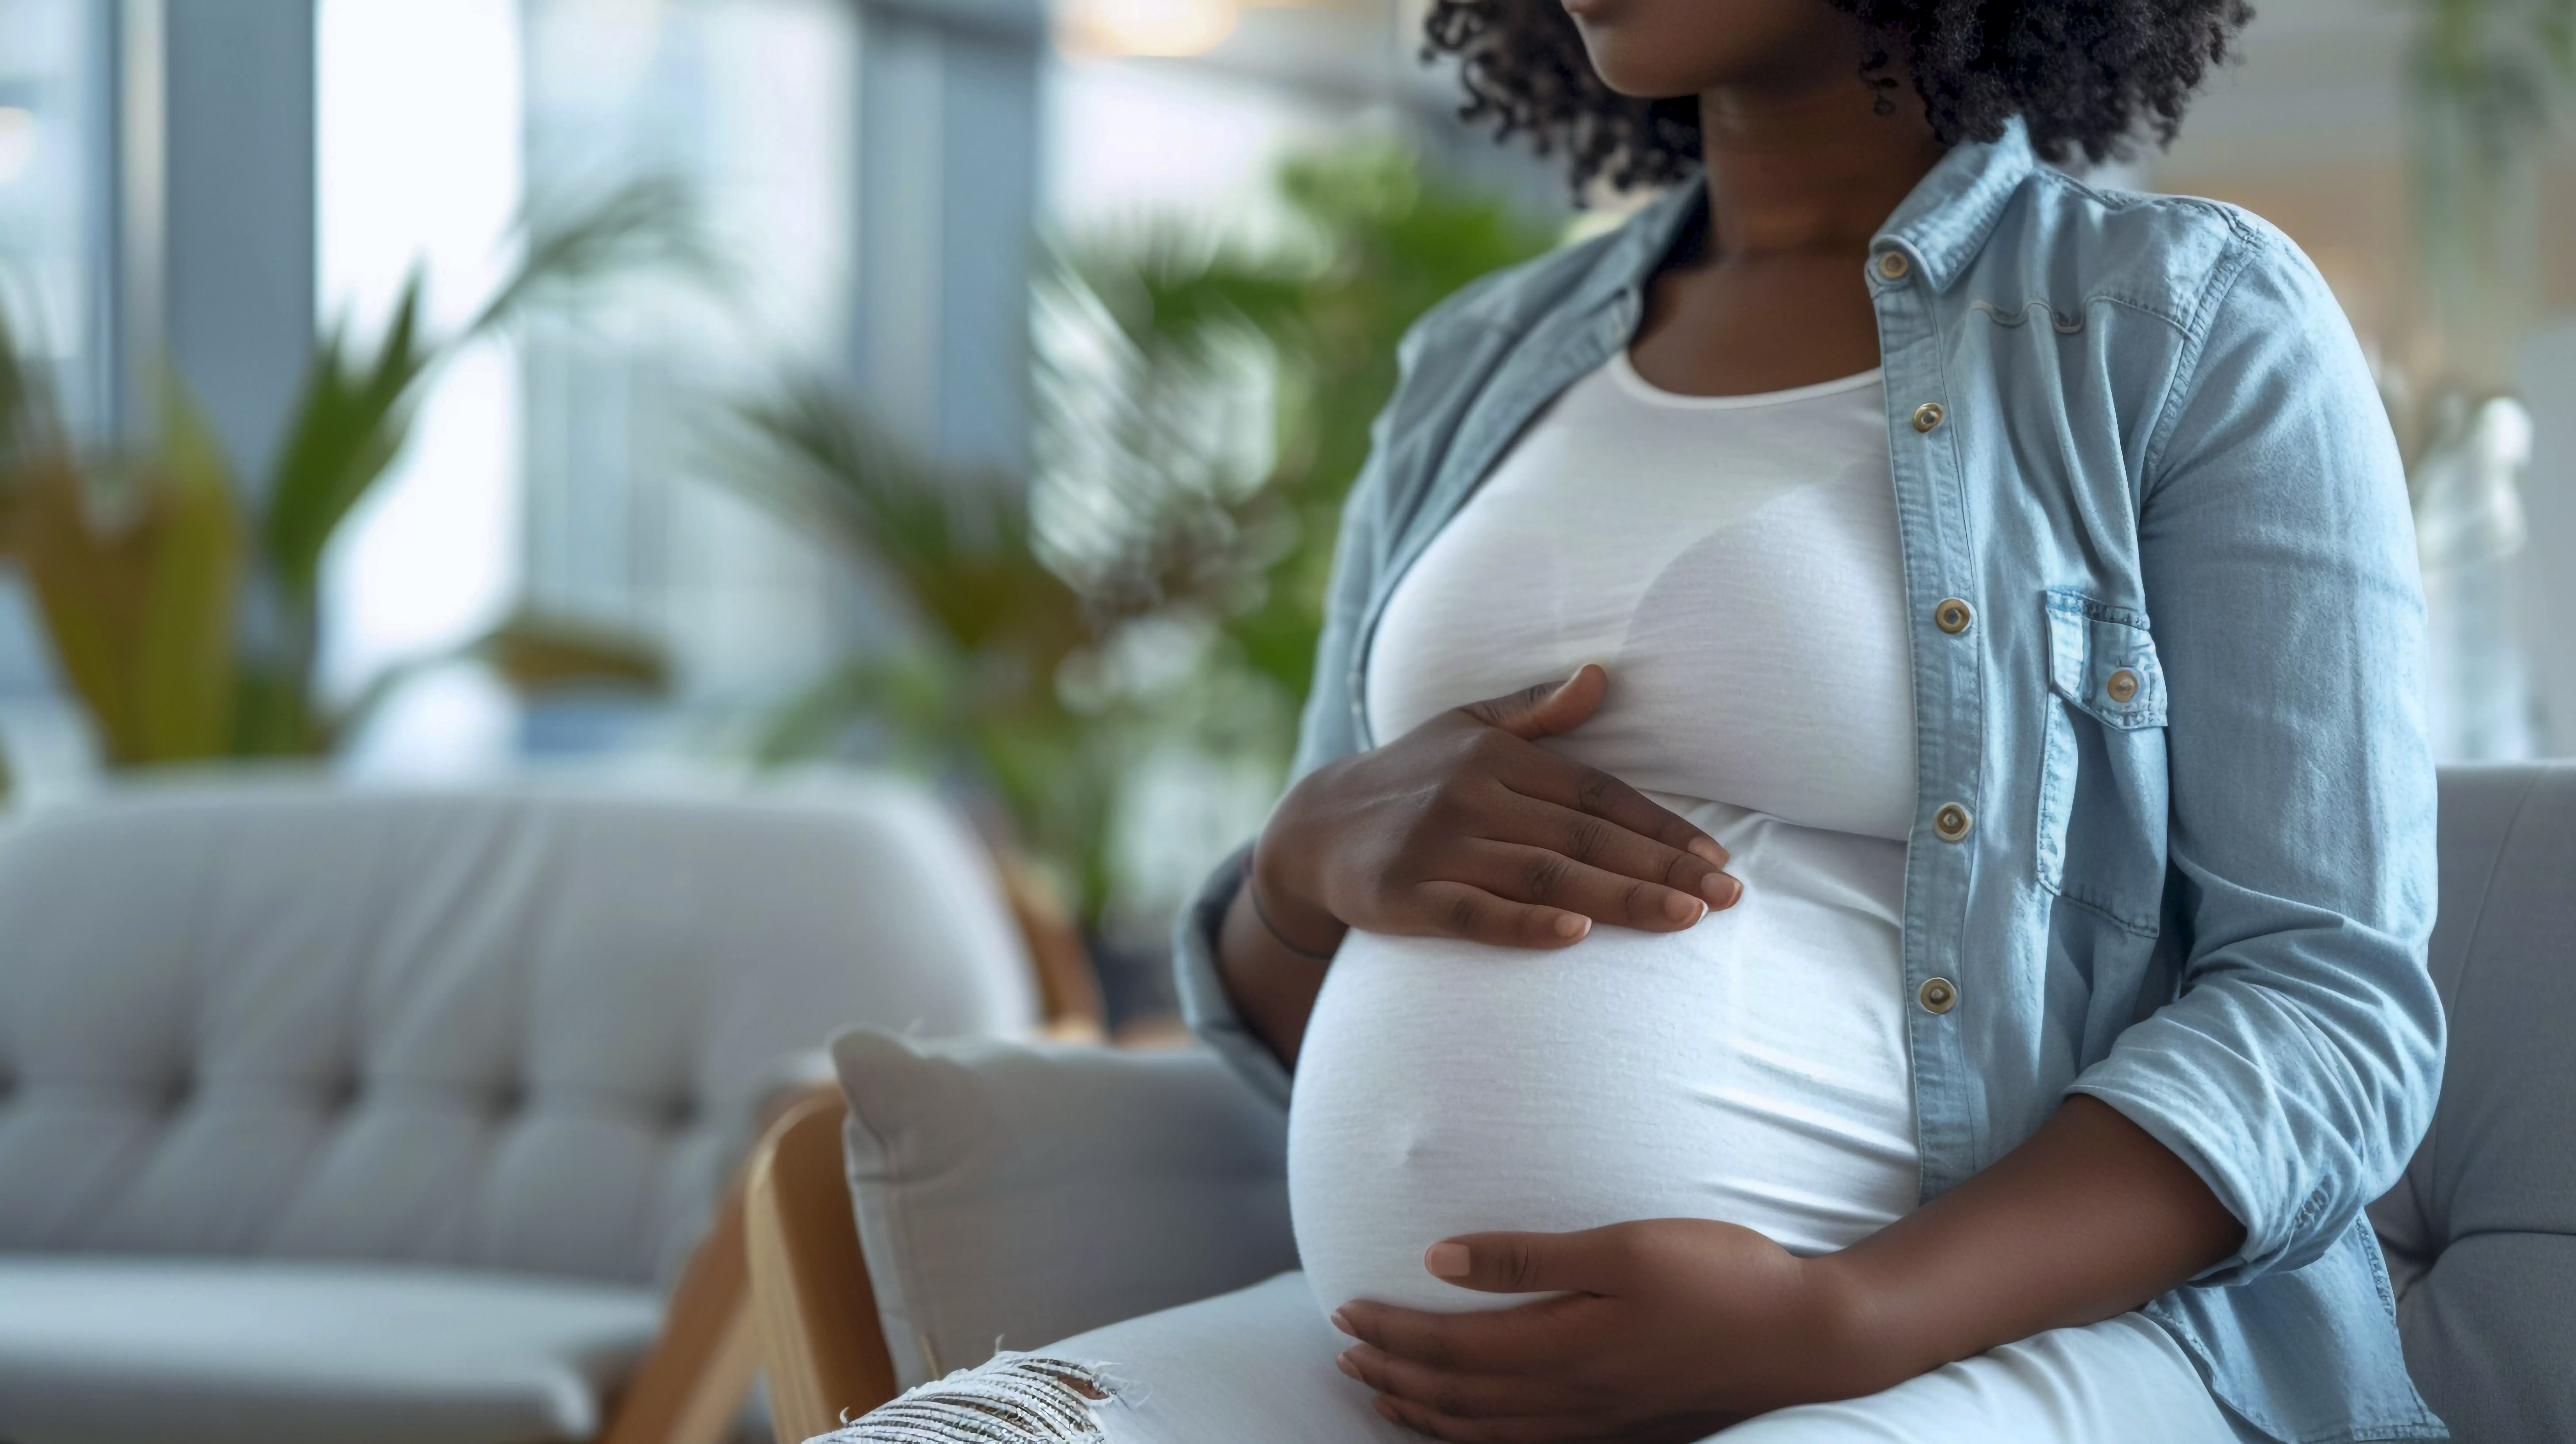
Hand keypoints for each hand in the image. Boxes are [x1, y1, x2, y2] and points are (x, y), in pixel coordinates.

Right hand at [1252, 664, 1741, 954]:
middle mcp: (1470, 795)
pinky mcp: (1405, 896)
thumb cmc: (1409, 779)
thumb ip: (1536, 710)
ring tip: (1687, 918)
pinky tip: (1577, 936)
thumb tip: (1602, 676)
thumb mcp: (1464, 728)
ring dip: (1622, 898)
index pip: (1597, 792)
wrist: (1312, 828)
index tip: (1718, 858)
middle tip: (1728, 898)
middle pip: (1585, 835)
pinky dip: (1528, 924)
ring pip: (1547, 875)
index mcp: (1495, 756)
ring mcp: (1437, 847)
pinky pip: (1477, 914)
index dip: (1661, 826)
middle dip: (1663, 869)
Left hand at [1329, 1220, 1886, 1441]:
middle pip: (1456, 1396)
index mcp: (1565, 1347)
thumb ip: (1529, 1257)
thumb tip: (1440, 1258)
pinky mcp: (1621, 1428)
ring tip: (1380, 1392)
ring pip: (1484, 1430)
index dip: (1392, 1332)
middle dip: (1392, 1374)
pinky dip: (1474, 1438)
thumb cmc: (1723, 1276)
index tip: (1344, 1310)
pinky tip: (1461, 1427)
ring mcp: (1597, 1421)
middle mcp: (1572, 1397)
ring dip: (1424, 1411)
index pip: (1451, 1349)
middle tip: (1343, 1351)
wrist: (1806, 1337)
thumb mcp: (1625, 1248)